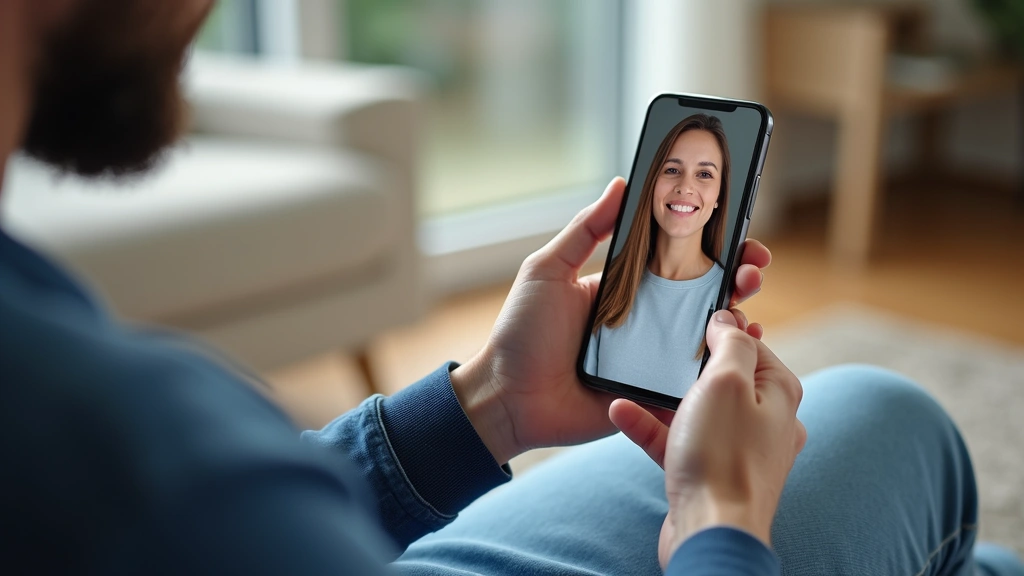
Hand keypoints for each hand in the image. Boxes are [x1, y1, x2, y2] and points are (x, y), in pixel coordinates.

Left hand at [450, 177, 772, 464]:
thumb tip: (621, 184)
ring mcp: (653, 357)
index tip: (740, 230)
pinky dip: (724, 367)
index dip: (713, 246)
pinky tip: (742, 350)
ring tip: (746, 302)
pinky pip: (696, 381)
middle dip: (738, 277)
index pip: (678, 260)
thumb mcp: (548, 270)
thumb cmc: (521, 333)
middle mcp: (646, 320)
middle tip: (752, 268)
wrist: (507, 398)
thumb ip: (585, 230)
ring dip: (738, 317)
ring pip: (709, 336)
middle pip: (704, 295)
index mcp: (625, 287)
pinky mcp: (654, 393)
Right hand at [609, 310, 805, 568]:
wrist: (711, 533)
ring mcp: (736, 449)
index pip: (751, 344)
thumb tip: (729, 320)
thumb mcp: (727, 382)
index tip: (689, 318)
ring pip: (695, 410)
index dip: (720, 328)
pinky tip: (620, 412)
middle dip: (686, 364)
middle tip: (657, 346)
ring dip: (660, 396)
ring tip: (629, 381)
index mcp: (778, 393)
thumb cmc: (723, 457)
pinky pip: (676, 440)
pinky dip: (650, 426)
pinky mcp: (708, 473)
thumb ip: (731, 343)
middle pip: (722, 378)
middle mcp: (764, 421)